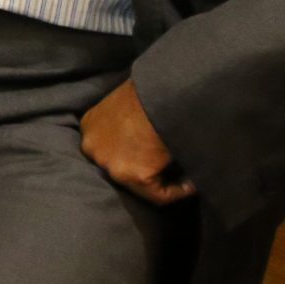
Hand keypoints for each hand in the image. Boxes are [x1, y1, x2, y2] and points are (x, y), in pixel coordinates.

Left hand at [79, 79, 197, 205]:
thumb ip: (127, 122)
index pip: (110, 150)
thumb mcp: (128, 102)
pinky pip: (160, 194)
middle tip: (171, 169)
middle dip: (146, 169)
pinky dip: (179, 191)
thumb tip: (142, 138)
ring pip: (139, 185)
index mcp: (91, 126)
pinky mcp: (133, 174)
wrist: (165, 89)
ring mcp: (109, 163)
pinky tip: (193, 183)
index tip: (157, 158)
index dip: (134, 155)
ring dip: (165, 181)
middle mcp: (93, 147)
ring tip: (187, 177)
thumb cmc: (154, 90)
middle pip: (120, 168)